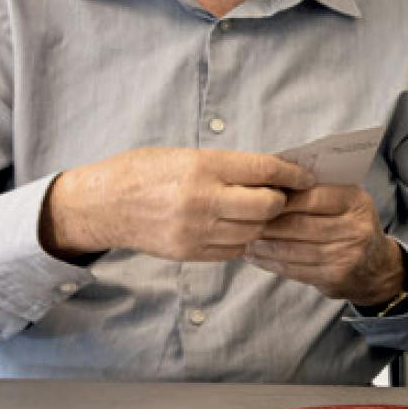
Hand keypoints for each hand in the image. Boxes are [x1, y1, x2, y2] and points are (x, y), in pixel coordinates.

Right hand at [43, 148, 314, 262]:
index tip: (306, 178)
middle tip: (279, 196)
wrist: (101, 205)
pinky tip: (233, 228)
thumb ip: (226, 166)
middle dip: (279, 201)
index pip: (265, 171)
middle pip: (268, 206)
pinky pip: (234, 250)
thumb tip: (270, 173)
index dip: (292, 174)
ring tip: (256, 213)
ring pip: (255, 232)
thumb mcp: (184, 156)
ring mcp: (196, 230)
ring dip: (261, 223)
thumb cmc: (143, 172)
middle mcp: (202, 199)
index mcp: (203, 167)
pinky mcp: (190, 252)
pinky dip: (241, 240)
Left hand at [242, 186, 406, 304]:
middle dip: (266, 222)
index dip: (280, 197)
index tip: (255, 196)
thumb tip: (269, 180)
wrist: (375, 266)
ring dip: (262, 244)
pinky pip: (293, 268)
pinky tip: (255, 255)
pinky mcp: (334, 276)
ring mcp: (346, 254)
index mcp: (355, 201)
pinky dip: (269, 262)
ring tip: (243, 237)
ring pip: (292, 249)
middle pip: (298, 224)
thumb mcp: (344, 200)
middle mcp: (355, 227)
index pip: (311, 196)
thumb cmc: (349, 224)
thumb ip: (315, 190)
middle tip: (241, 219)